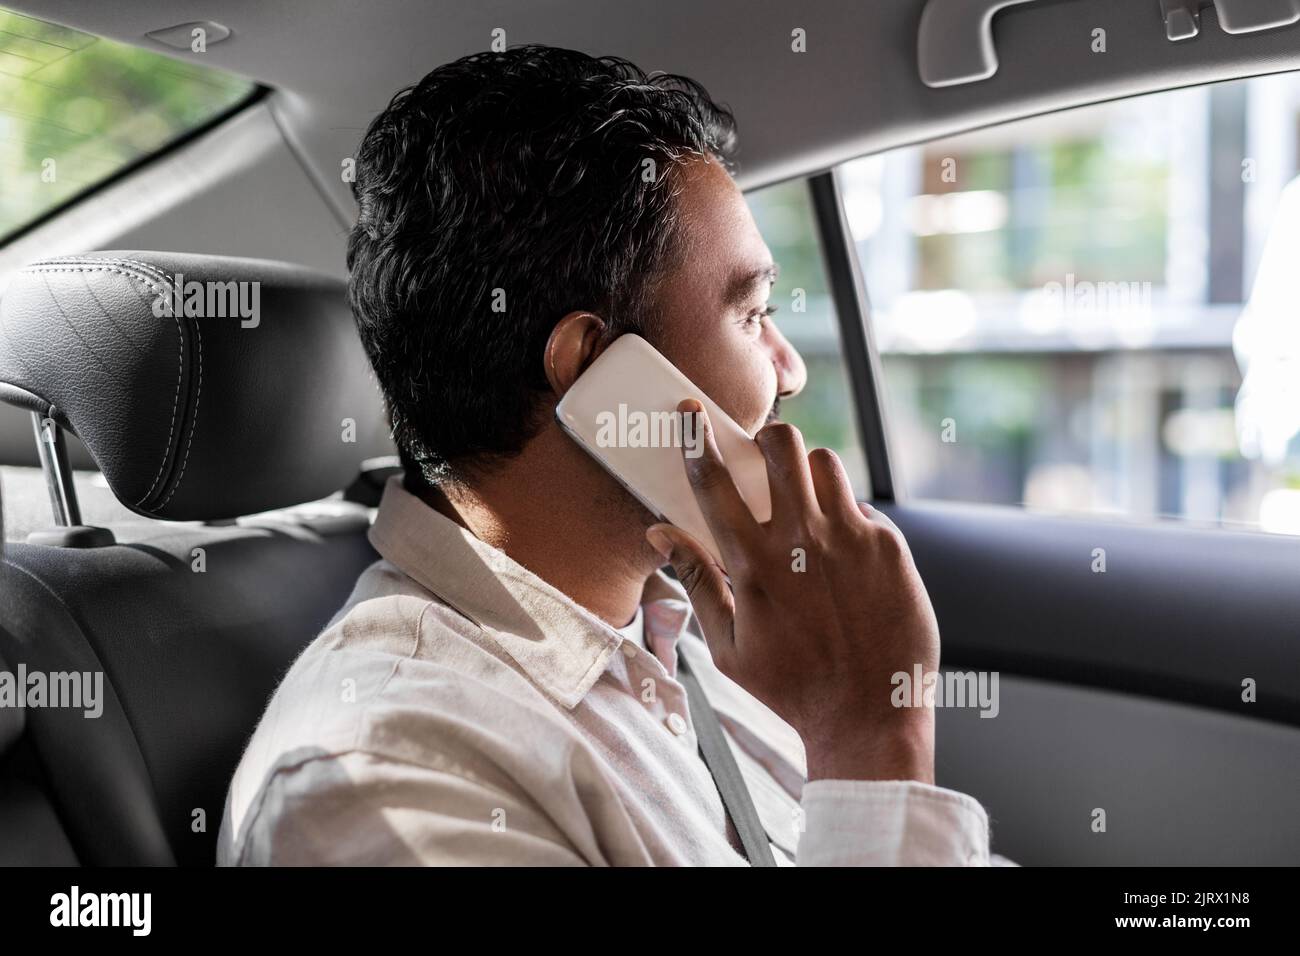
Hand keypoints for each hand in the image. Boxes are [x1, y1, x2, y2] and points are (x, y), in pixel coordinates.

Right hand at [645, 400, 939, 783]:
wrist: (868, 717)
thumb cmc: (792, 687)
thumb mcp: (727, 645)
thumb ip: (698, 581)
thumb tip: (659, 535)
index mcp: (753, 566)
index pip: (714, 482)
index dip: (696, 438)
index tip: (690, 414)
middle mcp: (801, 542)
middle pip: (781, 445)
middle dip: (767, 439)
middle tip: (764, 458)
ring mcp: (850, 540)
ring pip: (825, 463)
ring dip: (809, 475)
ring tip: (807, 507)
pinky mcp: (889, 547)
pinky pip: (863, 507)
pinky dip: (848, 521)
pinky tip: (845, 559)